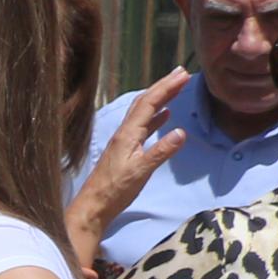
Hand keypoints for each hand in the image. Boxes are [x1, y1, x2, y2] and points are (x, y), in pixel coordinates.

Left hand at [68, 66, 189, 266]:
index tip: (183, 74)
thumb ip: (160, 152)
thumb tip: (181, 132)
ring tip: (176, 87)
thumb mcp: (141, 171)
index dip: (166, 87)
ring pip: (144, 112)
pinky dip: (156, 117)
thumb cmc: (115, 190)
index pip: (148, 103)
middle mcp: (124, 133)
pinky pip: (143, 126)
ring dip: (161, 98)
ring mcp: (124, 141)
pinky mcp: (126, 150)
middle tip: (182, 73)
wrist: (94, 205)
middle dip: (163, 86)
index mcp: (127, 134)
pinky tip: (165, 115)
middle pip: (144, 102)